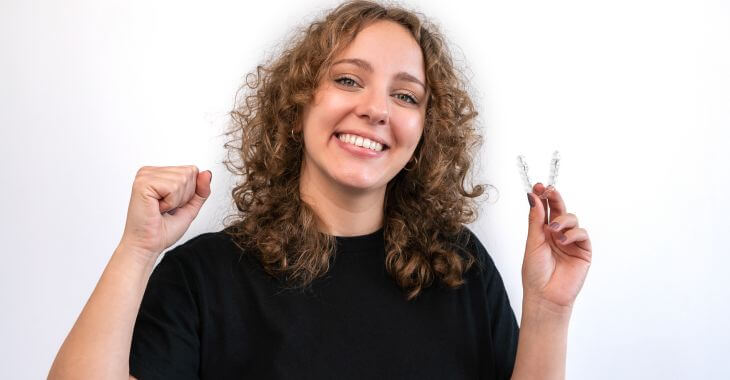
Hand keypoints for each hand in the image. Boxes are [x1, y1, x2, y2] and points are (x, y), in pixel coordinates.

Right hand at [118, 165, 211, 261]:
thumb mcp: (190, 206)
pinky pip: (173, 186)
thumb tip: (207, 173)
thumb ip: (201, 190)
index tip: (172, 205)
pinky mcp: (143, 183)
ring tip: (161, 209)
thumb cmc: (163, 230)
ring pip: (183, 179)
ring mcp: (145, 175)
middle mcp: (150, 172)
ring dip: (176, 200)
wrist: (148, 246)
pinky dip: (171, 202)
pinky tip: (157, 208)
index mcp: (158, 174)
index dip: (190, 192)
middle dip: (184, 196)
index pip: (192, 170)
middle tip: (166, 208)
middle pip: (189, 172)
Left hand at [522, 183, 591, 311]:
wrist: (546, 296)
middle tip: (548, 190)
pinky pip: (582, 233)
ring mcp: (571, 242)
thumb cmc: (535, 273)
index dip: (542, 196)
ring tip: (552, 231)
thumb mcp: (533, 243)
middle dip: (554, 198)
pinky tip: (562, 240)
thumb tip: (532, 197)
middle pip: (559, 209)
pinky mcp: (583, 251)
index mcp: (542, 232)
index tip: (538, 186)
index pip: (544, 209)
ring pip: (572, 218)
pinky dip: (573, 233)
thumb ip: (536, 220)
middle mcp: (557, 234)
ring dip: (562, 220)